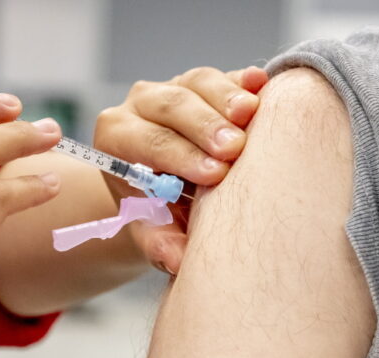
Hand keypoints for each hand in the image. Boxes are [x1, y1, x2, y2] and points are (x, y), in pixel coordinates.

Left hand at [94, 66, 268, 274]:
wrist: (172, 191)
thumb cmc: (159, 211)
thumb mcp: (154, 228)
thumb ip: (159, 242)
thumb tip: (177, 261)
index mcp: (116, 136)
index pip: (146, 140)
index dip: (178, 154)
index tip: (213, 173)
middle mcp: (142, 104)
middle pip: (171, 103)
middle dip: (203, 125)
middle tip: (234, 148)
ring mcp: (178, 85)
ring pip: (199, 81)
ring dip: (227, 98)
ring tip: (252, 115)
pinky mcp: (211, 81)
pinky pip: (228, 75)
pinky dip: (245, 80)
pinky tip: (262, 84)